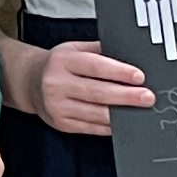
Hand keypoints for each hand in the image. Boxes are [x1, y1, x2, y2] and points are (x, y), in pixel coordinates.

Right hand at [35, 42, 154, 140]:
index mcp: (63, 61)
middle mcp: (56, 84)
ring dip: (120, 114)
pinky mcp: (61, 124)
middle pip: (97, 92)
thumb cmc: (59, 64)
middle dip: (126, 96)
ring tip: (139, 111)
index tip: (139, 77)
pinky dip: (109, 126)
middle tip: (147, 97)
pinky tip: (123, 122)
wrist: (29, 81)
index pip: (95, 66)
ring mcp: (57, 106)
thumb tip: (131, 57)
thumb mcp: (75, 49)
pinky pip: (91, 128)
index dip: (119, 72)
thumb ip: (99, 51)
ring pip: (95, 113)